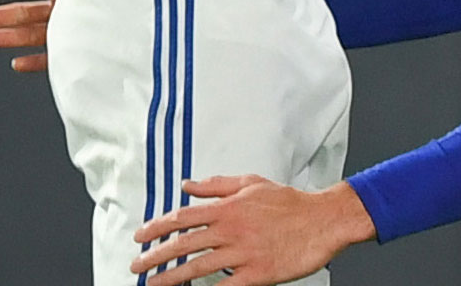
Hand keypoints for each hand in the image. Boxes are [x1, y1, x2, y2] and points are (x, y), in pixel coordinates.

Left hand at [129, 176, 375, 285]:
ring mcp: (243, 253)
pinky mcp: (257, 274)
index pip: (182, 216)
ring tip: (153, 284)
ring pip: (198, 266)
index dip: (156, 227)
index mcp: (228, 207)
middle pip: (184, 243)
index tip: (139, 237)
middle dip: (155, 256)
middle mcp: (231, 229)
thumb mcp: (252, 183)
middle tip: (137, 266)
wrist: (323, 220)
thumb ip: (217, 185)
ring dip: (171, 277)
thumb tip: (188, 185)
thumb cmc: (289, 202)